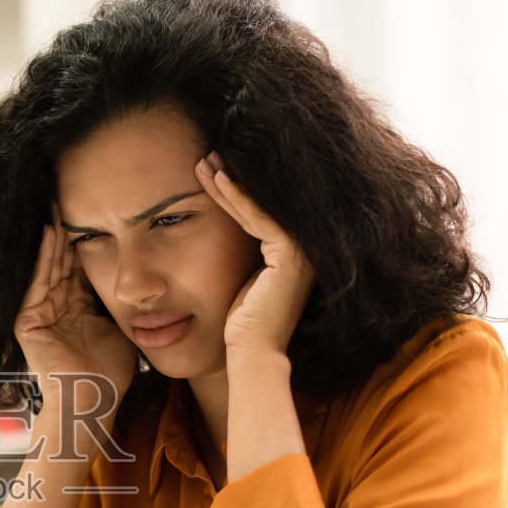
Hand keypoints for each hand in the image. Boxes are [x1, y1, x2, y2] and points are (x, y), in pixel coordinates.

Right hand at [13, 206, 138, 411]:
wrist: (94, 402)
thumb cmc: (112, 372)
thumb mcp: (122, 325)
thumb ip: (126, 301)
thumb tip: (150, 277)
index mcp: (75, 305)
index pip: (80, 262)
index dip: (89, 235)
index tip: (98, 206)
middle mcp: (54, 305)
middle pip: (62, 258)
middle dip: (69, 226)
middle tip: (72, 191)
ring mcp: (38, 313)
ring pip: (49, 265)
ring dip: (55, 234)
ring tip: (60, 202)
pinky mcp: (27, 322)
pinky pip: (37, 282)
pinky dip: (44, 257)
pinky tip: (52, 232)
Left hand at [194, 152, 314, 360]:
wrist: (251, 352)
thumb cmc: (240, 323)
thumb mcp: (237, 276)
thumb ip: (237, 250)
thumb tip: (217, 225)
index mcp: (292, 252)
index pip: (260, 209)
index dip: (234, 188)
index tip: (209, 169)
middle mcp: (303, 248)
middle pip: (262, 202)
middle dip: (233, 177)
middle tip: (206, 155)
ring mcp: (301, 251)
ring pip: (259, 205)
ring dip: (230, 181)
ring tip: (204, 161)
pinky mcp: (291, 255)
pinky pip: (259, 217)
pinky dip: (237, 198)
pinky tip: (217, 180)